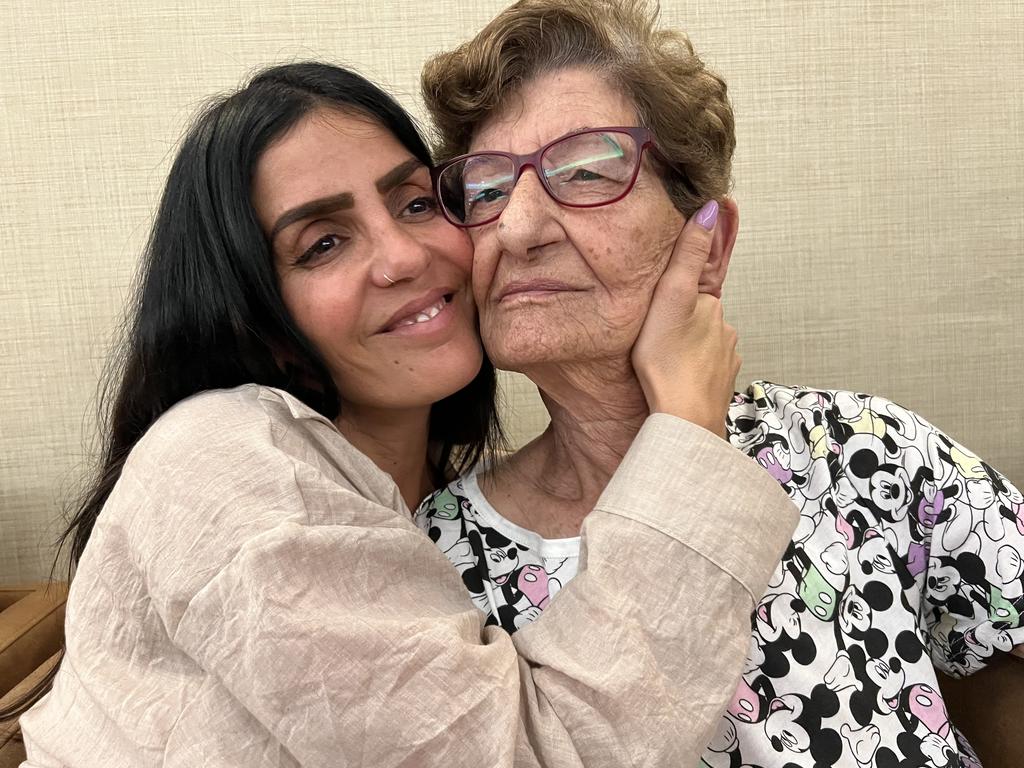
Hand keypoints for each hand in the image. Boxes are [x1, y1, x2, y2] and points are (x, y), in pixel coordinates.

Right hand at [631, 200, 739, 437]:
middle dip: (684, 314)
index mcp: (711, 305)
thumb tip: (714, 210)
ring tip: (663, 354)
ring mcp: (726, 360)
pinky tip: (677, 376)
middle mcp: (725, 329)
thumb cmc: (668, 361)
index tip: (680, 276)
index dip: (688, 275)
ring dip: (688, 343)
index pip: (699, 280)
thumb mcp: (671, 298)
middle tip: (656, 325)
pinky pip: (706, 369)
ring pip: (704, 342)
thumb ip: (690, 255)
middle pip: (701, 312)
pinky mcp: (720, 386)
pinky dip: (694, 368)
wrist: (683, 420)